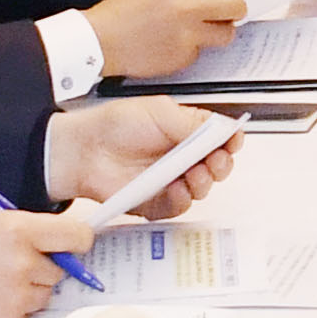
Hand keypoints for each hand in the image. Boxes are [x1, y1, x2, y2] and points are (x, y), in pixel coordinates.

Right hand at [0, 204, 89, 317]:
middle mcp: (23, 264)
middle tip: (18, 259)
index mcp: (18, 231)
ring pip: (45, 292)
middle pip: (63, 267)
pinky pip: (26, 312)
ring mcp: (15, 296)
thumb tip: (46, 232)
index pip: (77, 236)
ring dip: (31, 286)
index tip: (72, 241)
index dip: (77, 239)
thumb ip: (17, 223)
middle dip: (47, 262)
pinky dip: (14, 305)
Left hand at [46, 96, 239, 214]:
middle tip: (216, 160)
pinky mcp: (157, 201)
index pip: (219, 138)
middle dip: (222, 164)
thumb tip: (221, 127)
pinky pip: (179, 207)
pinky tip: (178, 189)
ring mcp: (171, 180)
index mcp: (185, 131)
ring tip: (195, 174)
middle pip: (217, 165)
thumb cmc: (113, 125)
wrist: (83, 151)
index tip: (233, 140)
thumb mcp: (158, 111)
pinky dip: (182, 200)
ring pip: (202, 188)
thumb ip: (192, 122)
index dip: (230, 140)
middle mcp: (181, 156)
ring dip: (204, 182)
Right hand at [83, 0, 245, 77]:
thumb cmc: (122, 13)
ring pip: (226, 34)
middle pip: (236, 6)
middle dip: (235, 9)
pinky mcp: (183, 57)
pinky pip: (201, 53)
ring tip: (202, 31)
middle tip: (228, 12)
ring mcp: (186, 34)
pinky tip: (173, 45)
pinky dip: (192, 50)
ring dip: (219, 32)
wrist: (99, 41)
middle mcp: (186, 6)